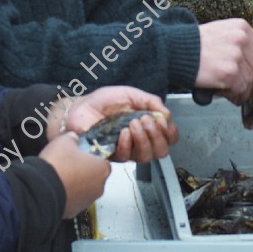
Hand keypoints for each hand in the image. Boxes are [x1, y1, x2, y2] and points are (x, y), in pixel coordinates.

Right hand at [37, 134, 115, 216]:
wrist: (41, 189)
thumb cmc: (57, 166)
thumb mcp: (65, 141)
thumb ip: (73, 138)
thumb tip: (72, 139)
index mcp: (102, 169)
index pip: (103, 160)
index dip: (91, 156)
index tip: (82, 153)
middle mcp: (98, 188)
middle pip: (94, 176)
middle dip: (83, 170)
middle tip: (70, 163)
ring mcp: (86, 201)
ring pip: (84, 189)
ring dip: (75, 183)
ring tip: (60, 175)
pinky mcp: (74, 210)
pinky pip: (73, 199)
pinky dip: (67, 194)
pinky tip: (56, 186)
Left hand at [62, 87, 177, 162]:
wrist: (82, 107)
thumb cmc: (103, 102)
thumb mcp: (131, 95)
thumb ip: (150, 101)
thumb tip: (166, 114)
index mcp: (147, 126)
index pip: (169, 138)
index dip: (170, 132)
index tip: (162, 120)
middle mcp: (140, 140)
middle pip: (161, 151)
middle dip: (157, 135)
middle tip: (145, 120)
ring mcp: (127, 149)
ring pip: (147, 156)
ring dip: (144, 139)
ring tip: (134, 124)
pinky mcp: (113, 155)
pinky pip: (127, 157)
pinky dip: (128, 144)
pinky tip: (123, 132)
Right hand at [195, 19, 252, 105]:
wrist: (175, 50)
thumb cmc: (193, 44)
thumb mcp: (220, 32)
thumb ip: (239, 42)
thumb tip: (252, 61)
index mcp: (242, 28)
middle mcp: (242, 40)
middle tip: (247, 88)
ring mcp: (236, 56)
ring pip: (252, 81)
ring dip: (244, 90)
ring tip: (231, 90)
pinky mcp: (229, 73)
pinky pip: (241, 90)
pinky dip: (235, 95)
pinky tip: (225, 91)